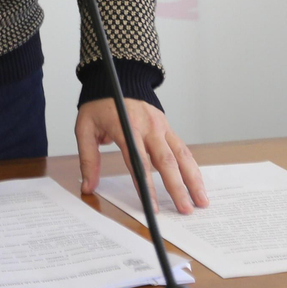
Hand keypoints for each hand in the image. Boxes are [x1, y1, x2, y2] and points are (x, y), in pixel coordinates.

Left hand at [76, 97, 207, 212]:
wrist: (119, 77)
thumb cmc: (99, 104)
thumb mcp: (84, 128)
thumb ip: (88, 158)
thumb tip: (87, 186)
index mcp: (126, 127)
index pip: (138, 161)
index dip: (146, 185)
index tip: (152, 206)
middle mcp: (148, 127)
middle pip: (166, 161)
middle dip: (177, 187)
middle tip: (185, 210)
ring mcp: (161, 126)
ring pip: (181, 155)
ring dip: (193, 179)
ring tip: (202, 201)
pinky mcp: (168, 127)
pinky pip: (183, 149)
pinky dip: (192, 167)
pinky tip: (198, 183)